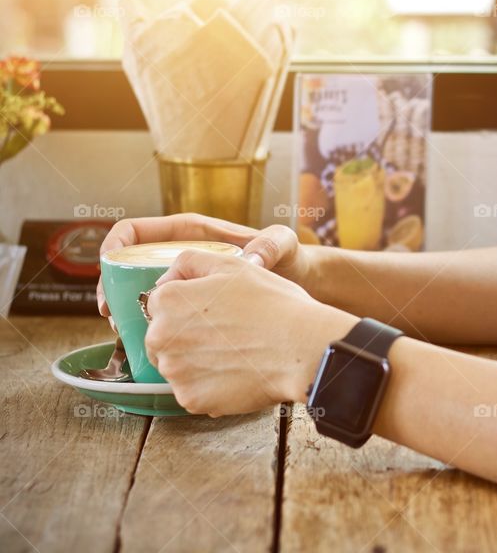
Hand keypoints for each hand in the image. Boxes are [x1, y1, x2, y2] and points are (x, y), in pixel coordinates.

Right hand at [98, 213, 306, 315]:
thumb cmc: (291, 260)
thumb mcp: (283, 244)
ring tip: (126, 333)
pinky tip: (153, 349)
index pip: (136, 233)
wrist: (302, 288)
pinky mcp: (194, 313)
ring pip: (142, 299)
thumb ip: (271, 243)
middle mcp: (183, 262)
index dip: (114, 248)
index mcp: (192, 235)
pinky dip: (152, 333)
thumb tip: (253, 255)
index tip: (107, 269)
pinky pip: (162, 321)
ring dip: (128, 315)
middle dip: (113, 289)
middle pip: (128, 270)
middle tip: (112, 314)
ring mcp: (186, 289)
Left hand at [143, 249, 357, 415]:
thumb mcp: (234, 266)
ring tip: (235, 353)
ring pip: (178, 365)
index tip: (214, 311)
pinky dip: (211, 386)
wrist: (302, 348)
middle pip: (163, 337)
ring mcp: (175, 371)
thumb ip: (191, 262)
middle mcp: (160, 336)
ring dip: (198, 361)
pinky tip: (237, 372)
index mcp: (168, 300)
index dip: (190, 305)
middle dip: (187, 335)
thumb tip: (165, 279)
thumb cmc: (274, 304)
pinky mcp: (191, 399)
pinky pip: (193, 391)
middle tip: (227, 333)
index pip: (161, 304)